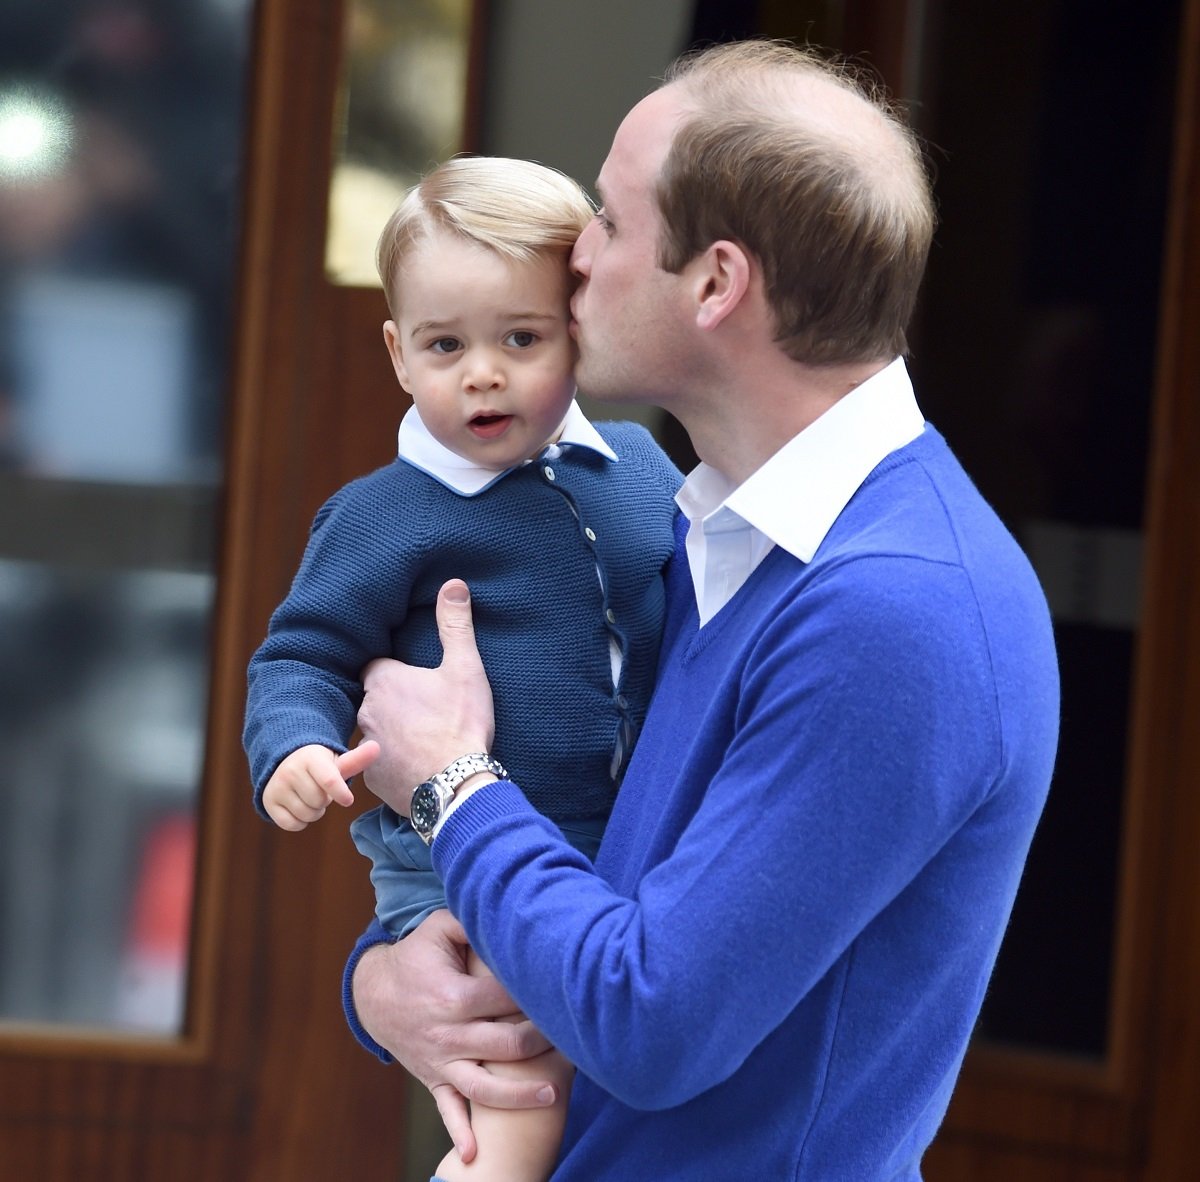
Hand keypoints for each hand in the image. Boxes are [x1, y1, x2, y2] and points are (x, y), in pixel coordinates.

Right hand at [261, 741, 378, 830]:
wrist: (285, 763)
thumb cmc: (319, 765)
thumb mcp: (336, 760)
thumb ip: (357, 759)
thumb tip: (377, 747)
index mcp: (311, 758)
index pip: (328, 779)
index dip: (340, 792)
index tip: (348, 800)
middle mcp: (290, 771)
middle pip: (320, 801)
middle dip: (325, 800)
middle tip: (320, 790)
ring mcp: (277, 787)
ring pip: (306, 814)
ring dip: (314, 811)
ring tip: (310, 797)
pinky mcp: (268, 802)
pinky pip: (291, 824)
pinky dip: (300, 822)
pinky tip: (299, 807)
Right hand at [353, 909, 555, 1161]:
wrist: (374, 993)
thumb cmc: (417, 955)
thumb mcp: (440, 926)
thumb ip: (473, 919)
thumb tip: (509, 908)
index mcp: (452, 996)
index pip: (506, 1001)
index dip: (536, 997)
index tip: (562, 994)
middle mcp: (447, 1033)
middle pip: (504, 1045)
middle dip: (541, 1044)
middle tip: (572, 1038)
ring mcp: (440, 1060)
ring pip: (482, 1086)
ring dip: (518, 1094)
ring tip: (552, 1094)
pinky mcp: (433, 1078)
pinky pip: (447, 1108)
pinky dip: (460, 1131)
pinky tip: (475, 1154)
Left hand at [357, 579, 495, 816]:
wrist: (455, 784)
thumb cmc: (459, 723)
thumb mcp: (465, 668)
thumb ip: (456, 625)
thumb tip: (454, 584)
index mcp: (383, 681)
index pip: (376, 667)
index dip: (395, 671)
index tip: (414, 678)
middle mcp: (366, 712)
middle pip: (374, 700)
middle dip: (393, 702)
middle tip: (424, 709)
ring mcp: (367, 747)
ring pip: (375, 733)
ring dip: (392, 734)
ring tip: (422, 739)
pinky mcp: (373, 779)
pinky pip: (380, 765)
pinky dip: (395, 764)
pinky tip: (419, 765)